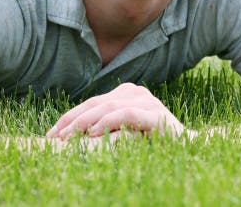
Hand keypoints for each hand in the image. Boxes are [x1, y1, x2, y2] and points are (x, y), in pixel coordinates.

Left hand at [45, 83, 184, 139]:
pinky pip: (126, 115)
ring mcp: (147, 101)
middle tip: (53, 136)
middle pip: (96, 103)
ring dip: (84, 122)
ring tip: (67, 136)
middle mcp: (135, 92)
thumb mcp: (124, 132)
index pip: (91, 103)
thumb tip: (71, 134)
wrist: (189, 149)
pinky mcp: (155, 115)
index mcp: (126, 93)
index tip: (51, 133)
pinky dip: (107, 123)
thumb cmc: (152, 142)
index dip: (69, 117)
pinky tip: (93, 133)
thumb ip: (105, 127)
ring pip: (108, 107)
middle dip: (71, 120)